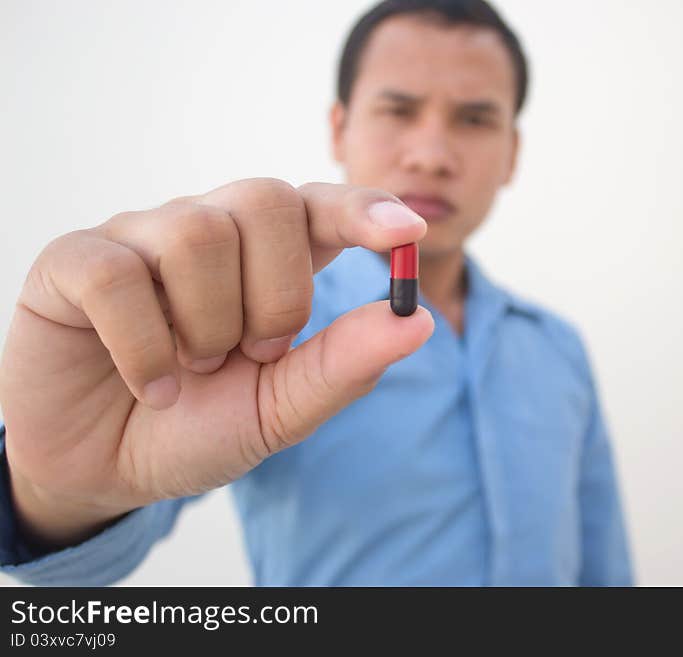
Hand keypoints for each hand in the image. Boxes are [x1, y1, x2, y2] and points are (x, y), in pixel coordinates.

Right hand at [0, 178, 433, 546]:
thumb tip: (418, 320)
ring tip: (195, 368)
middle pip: (266, 201)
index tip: (409, 232)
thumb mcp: (281, 409)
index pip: (320, 206)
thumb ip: (343, 365)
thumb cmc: (200, 428)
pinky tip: (152, 384)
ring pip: (197, 232)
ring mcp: (140, 237)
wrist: (106, 469)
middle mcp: (208, 229)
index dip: (363, 210)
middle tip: (255, 354)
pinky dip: (146, 347)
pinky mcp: (74, 260)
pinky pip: (119, 274)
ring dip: (209, 325)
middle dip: (276, 296)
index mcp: (267, 259)